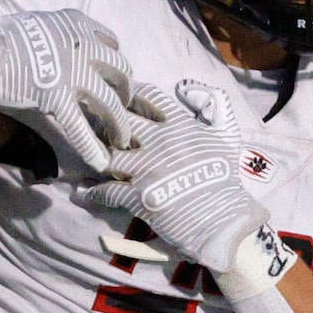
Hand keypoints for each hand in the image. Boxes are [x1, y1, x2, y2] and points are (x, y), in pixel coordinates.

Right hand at [0, 9, 131, 175]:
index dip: (112, 62)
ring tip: (121, 138)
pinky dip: (92, 147)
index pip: (111, 42)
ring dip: (119, 123)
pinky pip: (81, 128)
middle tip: (121, 105)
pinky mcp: (57, 99)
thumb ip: (54, 35)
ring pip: (110, 102)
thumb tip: (54, 46)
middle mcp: (82, 47)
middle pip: (121, 70)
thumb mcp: (36, 25)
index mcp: (76, 25)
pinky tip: (100, 161)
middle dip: (125, 91)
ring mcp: (72, 74)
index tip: (109, 75)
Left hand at [75, 79, 265, 271]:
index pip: (149, 97)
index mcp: (181, 127)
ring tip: (89, 158)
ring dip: (97, 157)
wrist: (225, 222)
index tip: (119, 95)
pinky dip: (93, 191)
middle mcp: (160, 143)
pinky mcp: (138, 196)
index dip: (131, 94)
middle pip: (121, 123)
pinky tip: (85, 191)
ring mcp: (147, 170)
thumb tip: (193, 90)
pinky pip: (107, 190)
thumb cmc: (226, 181)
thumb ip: (215, 110)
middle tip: (96, 125)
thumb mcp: (225, 139)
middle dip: (107, 123)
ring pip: (108, 155)